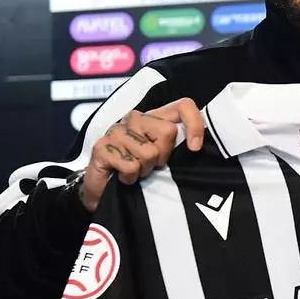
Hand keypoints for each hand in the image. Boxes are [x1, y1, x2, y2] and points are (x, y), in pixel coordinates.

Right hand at [79, 98, 205, 211]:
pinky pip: (130, 166)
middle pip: (168, 131)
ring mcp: (117, 130)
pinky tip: (122, 176)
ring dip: (144, 170)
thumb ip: (179, 145)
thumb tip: (197, 146)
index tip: (195, 148)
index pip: (183, 106)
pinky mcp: (102, 146)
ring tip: (135, 171)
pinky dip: (130, 178)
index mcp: (154, 117)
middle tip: (150, 165)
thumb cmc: (138, 172)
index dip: (194, 125)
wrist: (104, 192)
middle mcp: (135, 118)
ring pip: (149, 153)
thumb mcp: (164, 158)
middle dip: (163, 156)